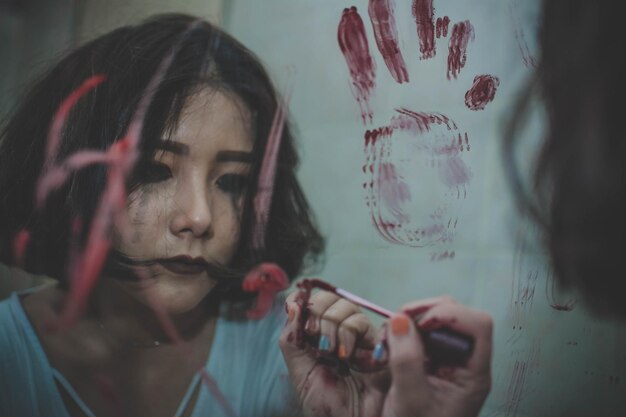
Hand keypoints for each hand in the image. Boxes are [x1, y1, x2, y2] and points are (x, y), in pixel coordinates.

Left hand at [280, 289, 388, 416]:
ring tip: (334, 355)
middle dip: (317, 314)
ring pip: (344, 306)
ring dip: (334, 328)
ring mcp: (356, 335)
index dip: (302, 301)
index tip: (296, 311)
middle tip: (316, 340)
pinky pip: (360, 321)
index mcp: (314, 337)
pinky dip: (350, 335)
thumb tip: (292, 303)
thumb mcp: (300, 373)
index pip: (307, 303)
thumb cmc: (326, 406)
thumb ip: (291, 338)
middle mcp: (335, 331)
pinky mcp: (375, 341)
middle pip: (326, 298)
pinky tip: (349, 357)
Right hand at [381, 296, 492, 416]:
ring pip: (435, 319)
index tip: (419, 325)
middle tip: (395, 327)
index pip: (477, 325)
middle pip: (456, 314)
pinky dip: (402, 331)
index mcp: (473, 372)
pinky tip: (387, 345)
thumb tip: (400, 319)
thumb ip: (406, 360)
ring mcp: (446, 359)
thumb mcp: (410, 399)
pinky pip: (419, 331)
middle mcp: (464, 360)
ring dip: (409, 321)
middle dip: (423, 313)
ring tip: (388, 338)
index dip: (449, 315)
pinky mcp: (429, 360)